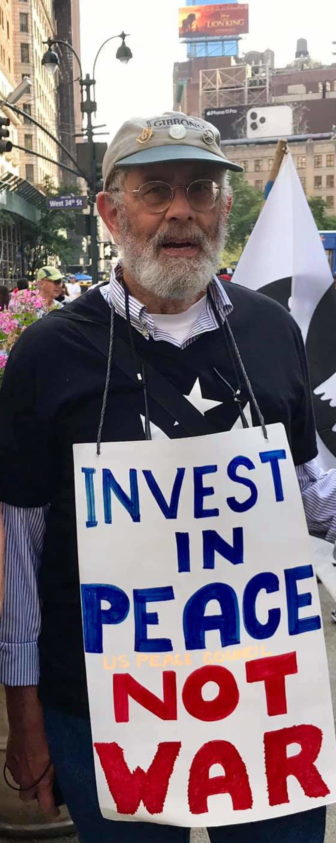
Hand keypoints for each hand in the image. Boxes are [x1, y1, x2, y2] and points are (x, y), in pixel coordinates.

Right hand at [5, 686, 58, 818]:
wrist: (26, 714)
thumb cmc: (48, 731)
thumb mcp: (59, 750)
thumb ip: (60, 766)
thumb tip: (69, 771)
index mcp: (40, 778)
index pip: (44, 804)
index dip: (50, 810)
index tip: (55, 811)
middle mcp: (25, 777)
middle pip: (28, 797)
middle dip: (36, 794)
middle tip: (46, 785)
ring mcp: (15, 768)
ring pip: (21, 782)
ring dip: (29, 779)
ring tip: (39, 767)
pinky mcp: (9, 758)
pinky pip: (16, 770)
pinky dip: (22, 768)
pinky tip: (30, 756)